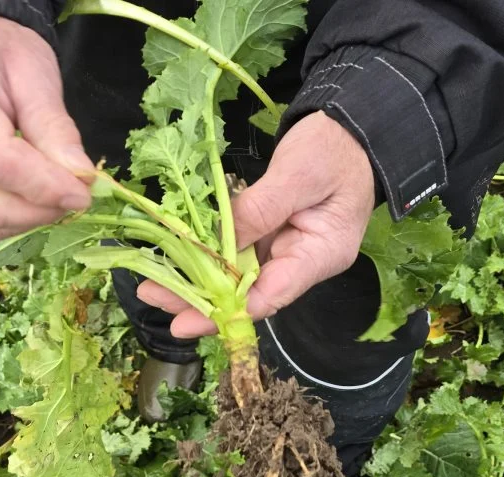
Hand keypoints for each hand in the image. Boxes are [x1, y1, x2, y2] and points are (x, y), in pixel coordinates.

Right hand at [0, 17, 93, 243]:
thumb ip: (55, 127)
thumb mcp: (36, 72)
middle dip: (39, 209)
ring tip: (57, 192)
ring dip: (29, 219)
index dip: (43, 185)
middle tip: (77, 193)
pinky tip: (34, 197)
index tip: (83, 191)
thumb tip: (80, 179)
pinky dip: (13, 219)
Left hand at [138, 111, 376, 337]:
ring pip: (235, 275)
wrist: (351, 128)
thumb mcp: (299, 175)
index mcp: (320, 255)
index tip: (190, 321)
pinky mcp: (268, 233)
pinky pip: (234, 252)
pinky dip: (205, 257)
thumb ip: (261, 210)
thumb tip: (220, 242)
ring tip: (152, 288)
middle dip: (201, 300)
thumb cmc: (335, 149)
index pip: (273, 294)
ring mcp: (284, 248)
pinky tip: (173, 260)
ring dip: (195, 281)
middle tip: (156, 302)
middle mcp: (301, 260)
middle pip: (248, 292)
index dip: (230, 310)